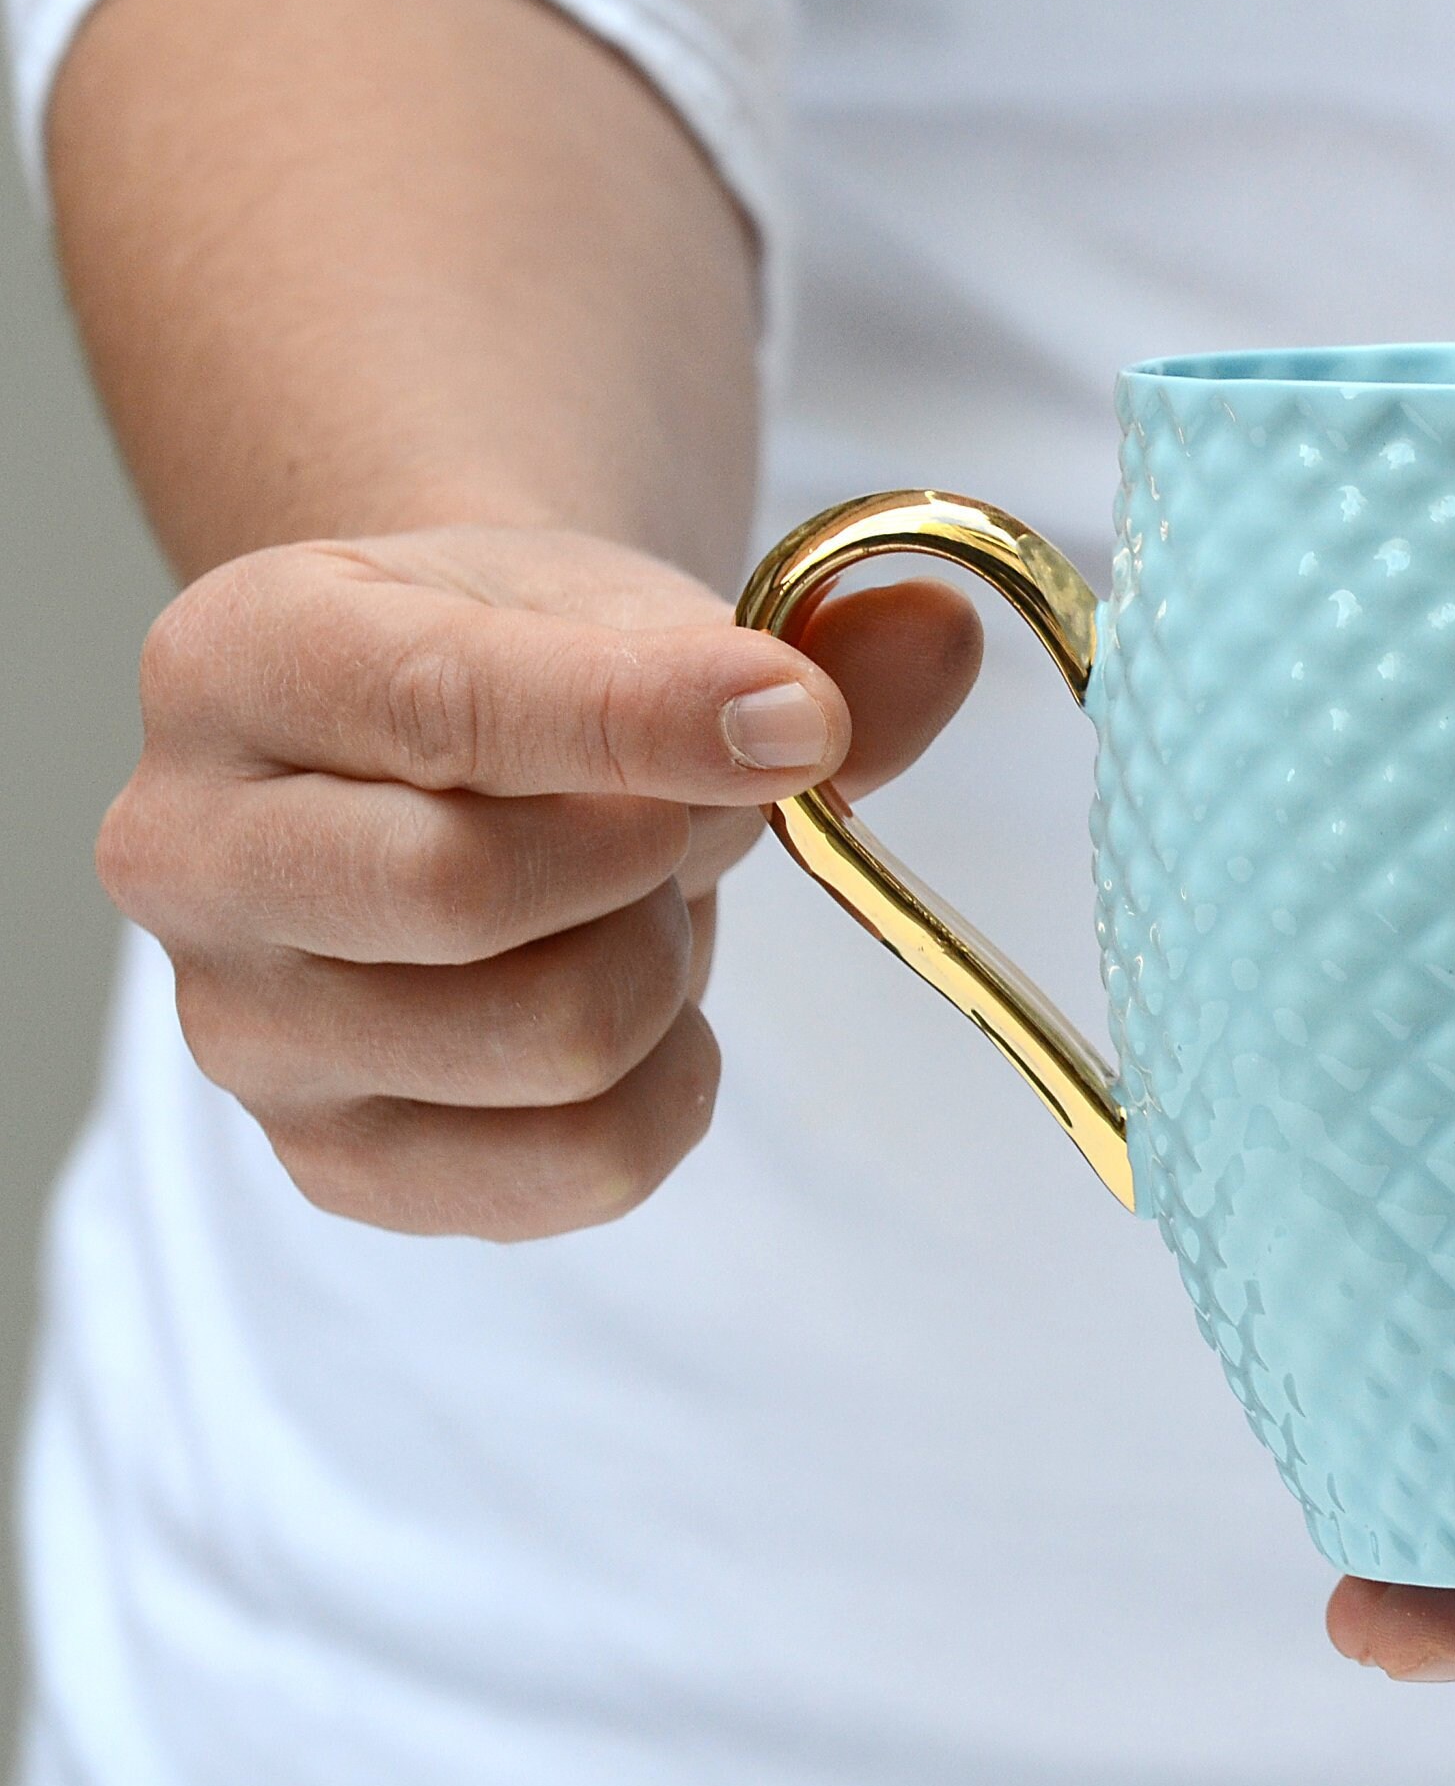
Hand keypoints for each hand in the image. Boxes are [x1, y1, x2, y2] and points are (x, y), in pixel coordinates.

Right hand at [97, 526, 980, 1238]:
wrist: (457, 771)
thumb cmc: (541, 676)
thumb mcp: (650, 618)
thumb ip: (804, 641)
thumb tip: (937, 635)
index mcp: (239, 658)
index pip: (442, 706)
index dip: (648, 719)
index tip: (803, 720)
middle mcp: (187, 852)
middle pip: (469, 895)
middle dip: (646, 852)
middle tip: (673, 815)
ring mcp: (241, 1033)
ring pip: (546, 1039)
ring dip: (660, 965)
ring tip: (633, 903)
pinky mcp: (336, 1167)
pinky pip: (577, 1167)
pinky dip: (668, 1088)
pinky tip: (645, 1012)